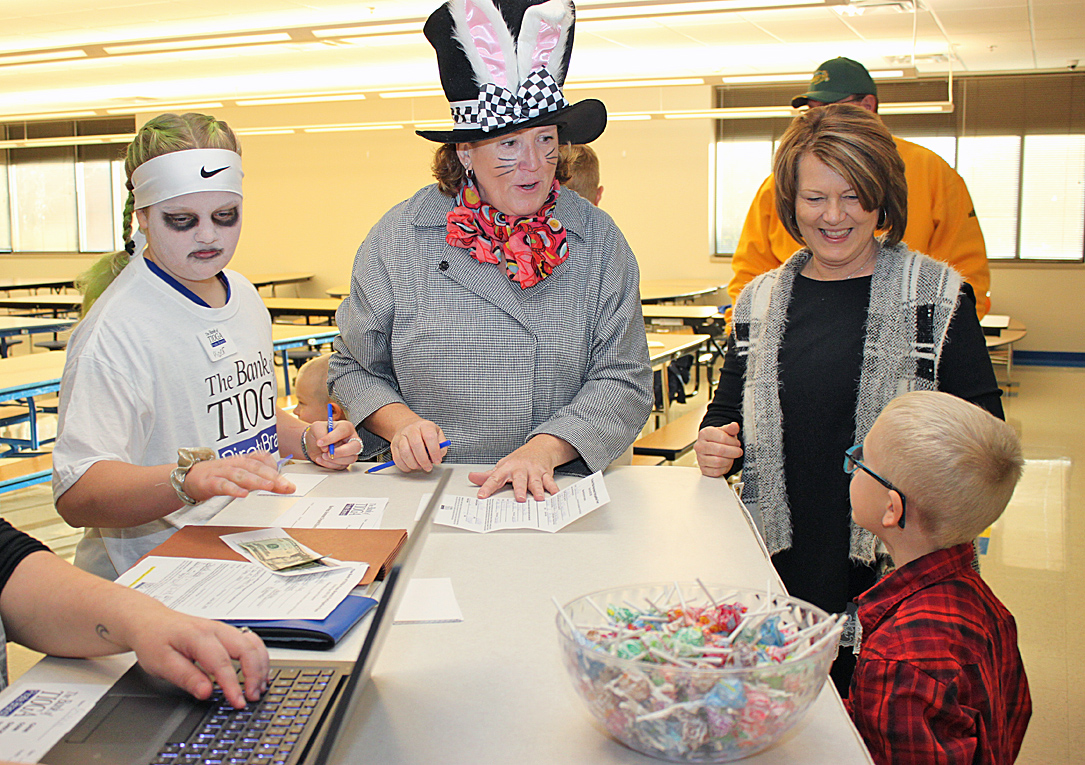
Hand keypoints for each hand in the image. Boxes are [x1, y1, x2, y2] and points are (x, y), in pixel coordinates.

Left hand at [124, 608, 268, 708]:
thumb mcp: (161, 663)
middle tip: (252, 697)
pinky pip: (251, 642)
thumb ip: (186, 677)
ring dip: (261, 666)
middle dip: (255, 674)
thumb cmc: (154, 639)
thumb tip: (206, 692)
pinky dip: (259, 657)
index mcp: (198, 637)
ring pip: (254, 644)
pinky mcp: (226, 632)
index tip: (238, 702)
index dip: (233, 685)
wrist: (150, 621)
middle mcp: (216, 629)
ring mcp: (224, 629)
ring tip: (259, 687)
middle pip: (247, 649)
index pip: (222, 663)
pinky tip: (258, 671)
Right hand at [184, 453, 294, 501]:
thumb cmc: (218, 475)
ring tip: (269, 486)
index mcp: (242, 460)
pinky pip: (222, 485)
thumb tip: (279, 483)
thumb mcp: (240, 473)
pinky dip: (233, 489)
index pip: (262, 461)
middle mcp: (234, 463)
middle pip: (255, 467)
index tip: (289, 483)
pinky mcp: (209, 482)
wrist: (189, 477)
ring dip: (256, 480)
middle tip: (286, 487)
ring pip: (241, 474)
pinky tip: (243, 494)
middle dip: (273, 476)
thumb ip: (258, 476)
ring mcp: (221, 472)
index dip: (276, 470)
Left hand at [305, 420, 361, 469]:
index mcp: (346, 428)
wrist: (315, 443)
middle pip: (356, 447)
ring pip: (351, 459)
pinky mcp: (345, 461)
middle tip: (329, 453)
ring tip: (322, 455)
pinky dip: (330, 464)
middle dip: (342, 452)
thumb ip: (320, 434)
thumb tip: (326, 447)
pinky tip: (321, 459)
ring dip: (335, 460)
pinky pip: (342, 466)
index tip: (320, 442)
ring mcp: (350, 451)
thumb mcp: (316, 428)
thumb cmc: (319, 433)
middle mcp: (351, 439)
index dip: (332, 438)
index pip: (343, 431)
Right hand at [390, 419, 447, 472]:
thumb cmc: (425, 433)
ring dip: (413, 464)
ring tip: (420, 467)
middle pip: (416, 445)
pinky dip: (404, 466)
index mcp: (425, 425)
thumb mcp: (438, 434)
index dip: (434, 451)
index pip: (429, 437)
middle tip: (428, 467)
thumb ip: (442, 445)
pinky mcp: (394, 445)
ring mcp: (401, 436)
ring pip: (405, 452)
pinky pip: (397, 458)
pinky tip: (411, 467)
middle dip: (423, 460)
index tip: (437, 460)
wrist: (409, 427)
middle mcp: (411, 429)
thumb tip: (440, 455)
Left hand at [468, 435, 574, 501]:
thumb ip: (488, 476)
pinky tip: (554, 493)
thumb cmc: (519, 460)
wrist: (540, 447)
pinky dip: (553, 487)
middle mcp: (521, 469)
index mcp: (507, 468)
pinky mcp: (546, 472)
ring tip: (539, 498)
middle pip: (520, 480)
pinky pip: (550, 480)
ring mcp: (534, 471)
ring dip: (538, 489)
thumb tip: (472, 478)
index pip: (495, 478)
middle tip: (519, 498)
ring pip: (536, 481)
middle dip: (519, 489)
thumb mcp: (502, 466)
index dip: (487, 487)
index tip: (482, 496)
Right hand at [694, 423, 742, 477]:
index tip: (737, 444)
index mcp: (704, 433)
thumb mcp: (725, 432)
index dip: (733, 442)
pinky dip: (724, 468)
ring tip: (731, 457)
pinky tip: (725, 463)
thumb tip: (735, 426)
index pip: (722, 438)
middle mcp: (699, 446)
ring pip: (718, 462)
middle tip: (738, 452)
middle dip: (733, 452)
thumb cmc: (719, 440)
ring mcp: (700, 458)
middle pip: (720, 450)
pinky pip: (716, 471)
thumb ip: (731, 428)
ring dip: (729, 460)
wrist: (713, 449)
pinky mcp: (703, 469)